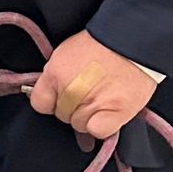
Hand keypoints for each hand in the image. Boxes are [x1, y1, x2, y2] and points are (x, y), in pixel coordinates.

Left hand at [28, 28, 155, 141]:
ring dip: (89, 116)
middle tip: (90, 91)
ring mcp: (92, 103)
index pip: (40, 103)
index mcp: (55, 73)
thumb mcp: (66, 53)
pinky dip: (103, 127)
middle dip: (73, 107)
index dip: (52, 102)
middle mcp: (70, 90)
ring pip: (79, 125)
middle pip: (62, 115)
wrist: (132, 41)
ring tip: (103, 96)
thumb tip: (50, 98)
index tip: (62, 97)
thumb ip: (55, 77)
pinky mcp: (115, 112)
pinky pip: (98, 131)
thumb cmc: (102, 43)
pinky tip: (109, 113)